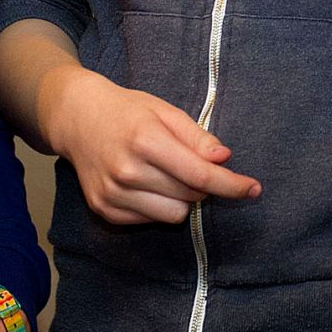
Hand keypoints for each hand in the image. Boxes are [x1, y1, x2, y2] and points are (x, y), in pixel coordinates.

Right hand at [42, 66, 260, 225]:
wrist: (77, 118)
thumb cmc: (127, 111)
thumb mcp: (164, 111)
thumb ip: (196, 137)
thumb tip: (224, 159)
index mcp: (145, 140)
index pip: (199, 174)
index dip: (231, 184)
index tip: (253, 189)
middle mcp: (127, 171)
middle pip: (190, 195)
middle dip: (203, 184)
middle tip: (192, 164)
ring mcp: (113, 194)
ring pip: (173, 214)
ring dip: (181, 198)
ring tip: (166, 173)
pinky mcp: (104, 210)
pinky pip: (150, 220)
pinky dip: (158, 206)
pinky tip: (147, 183)